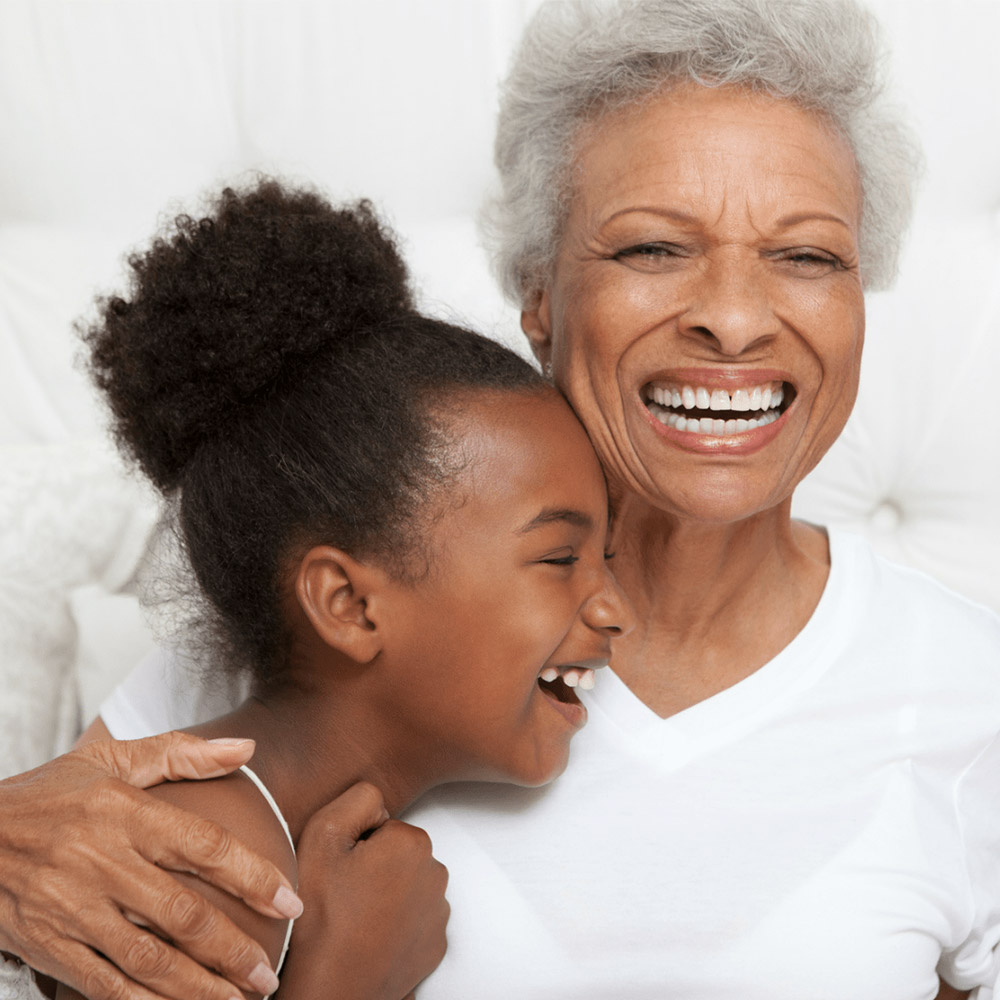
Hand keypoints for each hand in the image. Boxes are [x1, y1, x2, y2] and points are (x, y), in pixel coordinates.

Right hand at [0, 732, 302, 999]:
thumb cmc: (49, 794)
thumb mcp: (110, 759)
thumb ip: (182, 753)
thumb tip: (248, 746)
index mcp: (124, 812)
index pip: (204, 845)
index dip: (253, 875)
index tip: (290, 901)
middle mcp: (102, 862)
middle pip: (183, 913)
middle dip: (233, 950)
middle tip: (269, 974)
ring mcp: (72, 909)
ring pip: (148, 959)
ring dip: (198, 988)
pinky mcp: (48, 946)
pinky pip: (104, 986)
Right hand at [274, 783, 448, 999]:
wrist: (327, 989)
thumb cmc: (318, 916)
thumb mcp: (322, 833)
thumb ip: (359, 797)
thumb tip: (379, 802)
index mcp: (413, 842)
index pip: (384, 826)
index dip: (357, 844)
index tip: (342, 869)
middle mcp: (436, 874)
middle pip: (399, 854)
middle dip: (375, 867)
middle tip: (345, 894)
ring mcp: (439, 914)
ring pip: (408, 886)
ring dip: (386, 895)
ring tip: (355, 918)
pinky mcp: (436, 945)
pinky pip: (415, 919)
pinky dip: (396, 924)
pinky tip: (370, 937)